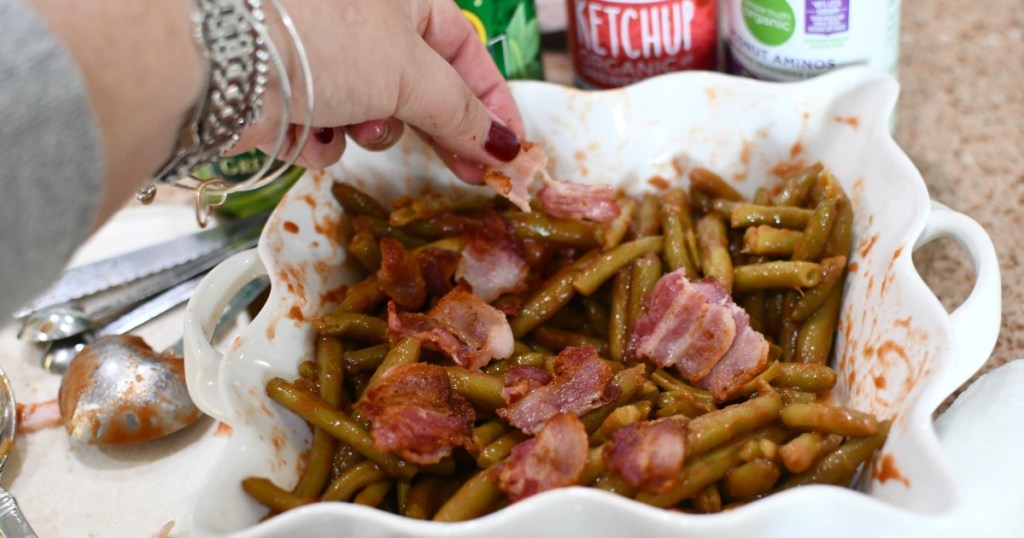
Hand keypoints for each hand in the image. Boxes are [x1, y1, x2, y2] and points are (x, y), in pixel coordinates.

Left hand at [238, 0, 525, 183]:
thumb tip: (504, 147)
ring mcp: (324, 60)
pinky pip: (326, 130)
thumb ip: (464, 115)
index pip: (466, 50)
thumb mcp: (413, 75)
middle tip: (467, 172)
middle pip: (421, 89)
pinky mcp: (288, 95)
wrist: (220, 59)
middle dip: (437, 130)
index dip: (492, 103)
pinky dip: (322, 138)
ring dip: (370, 130)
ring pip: (374, 115)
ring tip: (355, 123)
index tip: (510, 149)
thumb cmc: (322, 37)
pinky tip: (308, 128)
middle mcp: (364, 24)